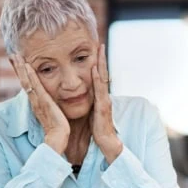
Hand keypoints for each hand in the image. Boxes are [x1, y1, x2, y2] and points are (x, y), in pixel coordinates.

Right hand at [10, 55, 69, 153]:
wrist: (59, 138)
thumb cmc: (59, 130)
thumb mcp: (54, 115)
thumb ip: (53, 108)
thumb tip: (54, 105)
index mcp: (37, 103)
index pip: (28, 85)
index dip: (23, 74)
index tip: (19, 63)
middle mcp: (34, 100)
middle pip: (23, 80)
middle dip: (18, 67)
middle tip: (12, 54)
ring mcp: (37, 100)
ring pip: (26, 81)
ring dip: (21, 68)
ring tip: (15, 56)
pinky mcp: (43, 101)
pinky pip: (35, 86)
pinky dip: (30, 75)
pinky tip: (28, 66)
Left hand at [91, 44, 122, 163]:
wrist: (106, 143)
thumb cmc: (97, 130)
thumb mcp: (91, 113)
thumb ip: (89, 104)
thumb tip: (81, 97)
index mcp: (100, 98)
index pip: (99, 78)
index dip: (98, 64)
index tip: (96, 51)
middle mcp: (104, 96)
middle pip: (103, 74)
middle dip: (102, 59)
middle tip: (100, 44)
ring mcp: (105, 100)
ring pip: (103, 78)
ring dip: (102, 64)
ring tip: (100, 50)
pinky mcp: (103, 107)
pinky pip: (100, 90)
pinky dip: (98, 78)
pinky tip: (95, 68)